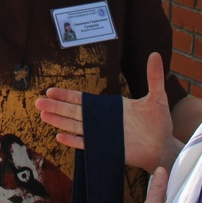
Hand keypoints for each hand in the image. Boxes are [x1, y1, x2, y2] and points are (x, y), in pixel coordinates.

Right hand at [36, 52, 180, 171]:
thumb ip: (154, 77)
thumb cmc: (159, 123)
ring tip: (43, 115)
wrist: (163, 147)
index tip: (50, 90)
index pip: (84, 100)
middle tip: (38, 102)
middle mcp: (103, 121)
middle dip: (56, 106)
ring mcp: (104, 135)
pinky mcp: (107, 149)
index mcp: (110, 108)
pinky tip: (59, 137)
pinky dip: (74, 141)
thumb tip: (154, 54)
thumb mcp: (157, 97)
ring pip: (76, 127)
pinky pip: (87, 144)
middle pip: (75, 112)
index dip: (67, 95)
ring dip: (60, 121)